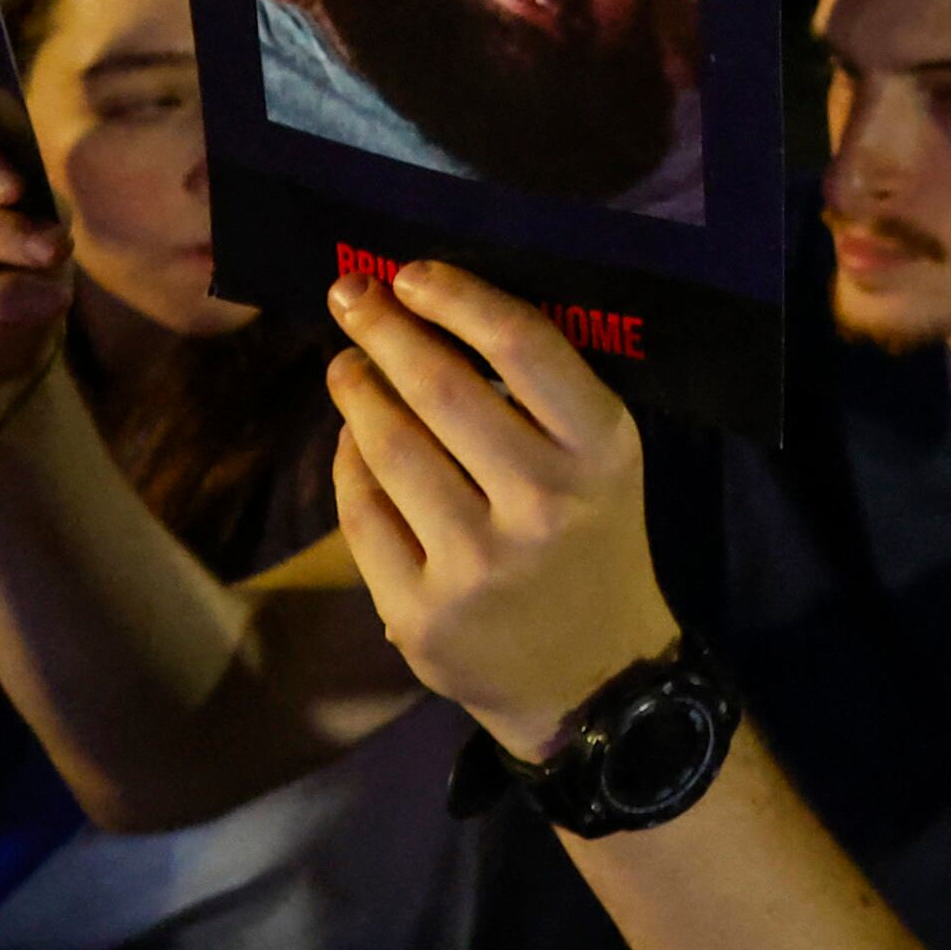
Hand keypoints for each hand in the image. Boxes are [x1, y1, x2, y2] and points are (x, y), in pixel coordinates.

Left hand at [322, 262, 678, 762]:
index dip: (459, 299)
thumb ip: (540, 399)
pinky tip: (350, 440)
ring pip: (391, 450)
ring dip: (356, 392)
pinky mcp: (421, 613)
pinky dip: (347, 465)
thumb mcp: (602, 463)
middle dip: (386, 331)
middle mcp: (546, 504)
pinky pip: (363, 516)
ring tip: (347, 365)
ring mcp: (479, 564)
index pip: (526, 348)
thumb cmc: (593, 542)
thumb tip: (432, 317)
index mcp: (603, 452)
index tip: (410, 273)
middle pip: (444, 390)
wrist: (592, 676)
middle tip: (351, 296)